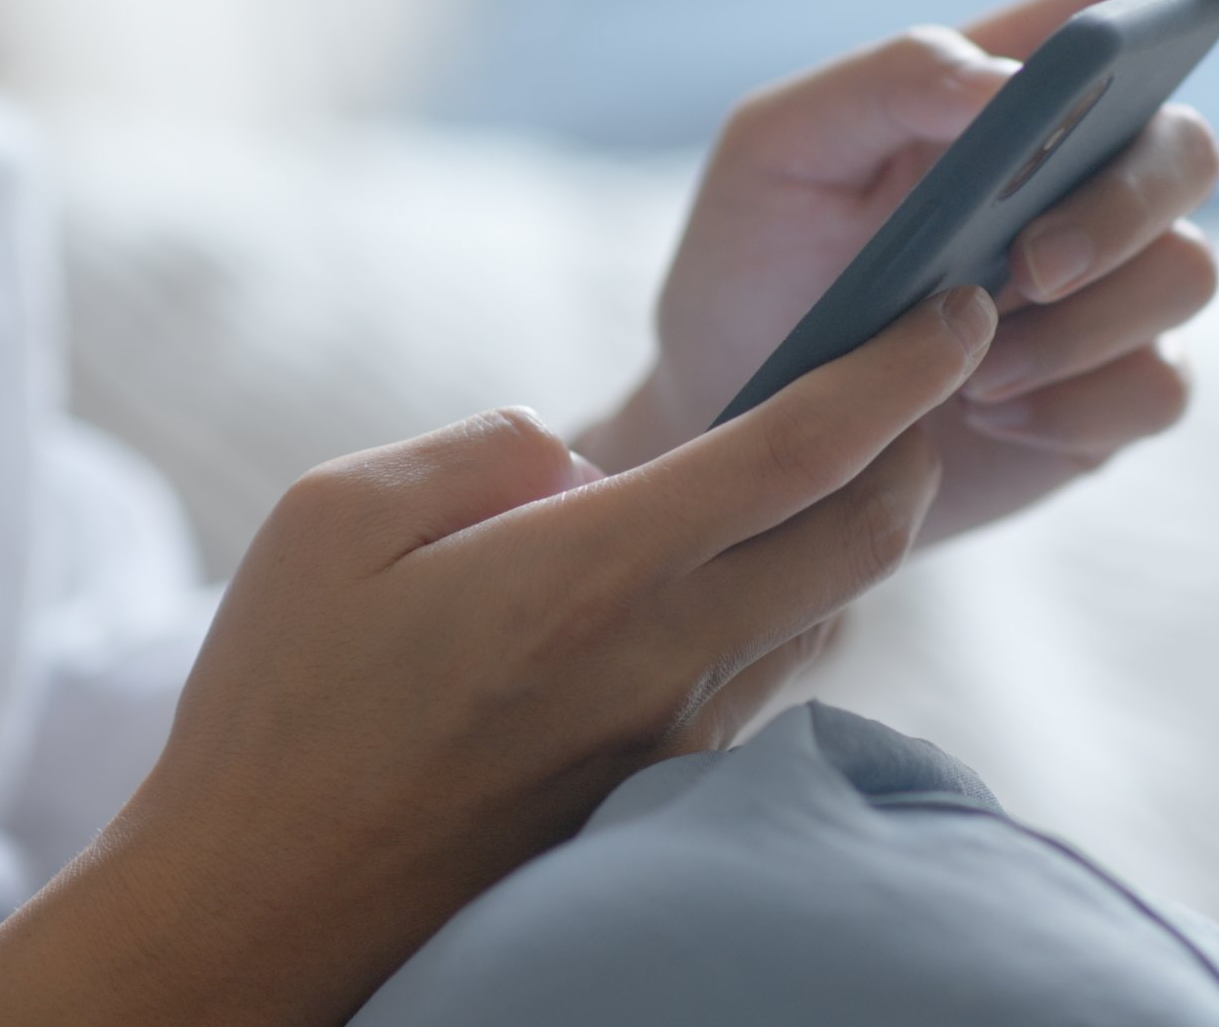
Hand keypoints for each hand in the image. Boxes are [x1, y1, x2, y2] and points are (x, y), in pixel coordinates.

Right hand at [0, 290, 997, 1026]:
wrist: (265, 906)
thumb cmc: (279, 704)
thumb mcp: (332, 519)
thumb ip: (478, 452)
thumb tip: (572, 449)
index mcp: (587, 571)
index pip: (800, 452)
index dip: (897, 371)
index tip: (953, 312)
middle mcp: (658, 661)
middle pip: (862, 541)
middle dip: (916, 444)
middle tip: (920, 378)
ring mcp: (666, 743)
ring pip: (828, 617)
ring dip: (859, 533)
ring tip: (836, 467)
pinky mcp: (650, 799)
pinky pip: (766, 684)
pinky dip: (795, 609)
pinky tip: (739, 582)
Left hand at [580, 0, 1218, 541]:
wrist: (727, 417)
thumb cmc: (751, 261)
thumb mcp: (776, 150)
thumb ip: (888, 84)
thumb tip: (1008, 85)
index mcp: (1005, 94)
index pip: (1123, 6)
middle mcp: (1076, 179)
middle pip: (1186, 150)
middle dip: (1121, 204)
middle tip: (1026, 265)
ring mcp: (1103, 289)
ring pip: (1187, 273)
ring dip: (1083, 321)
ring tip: (966, 367)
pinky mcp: (1103, 395)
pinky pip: (1161, 387)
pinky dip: (1075, 401)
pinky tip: (982, 410)